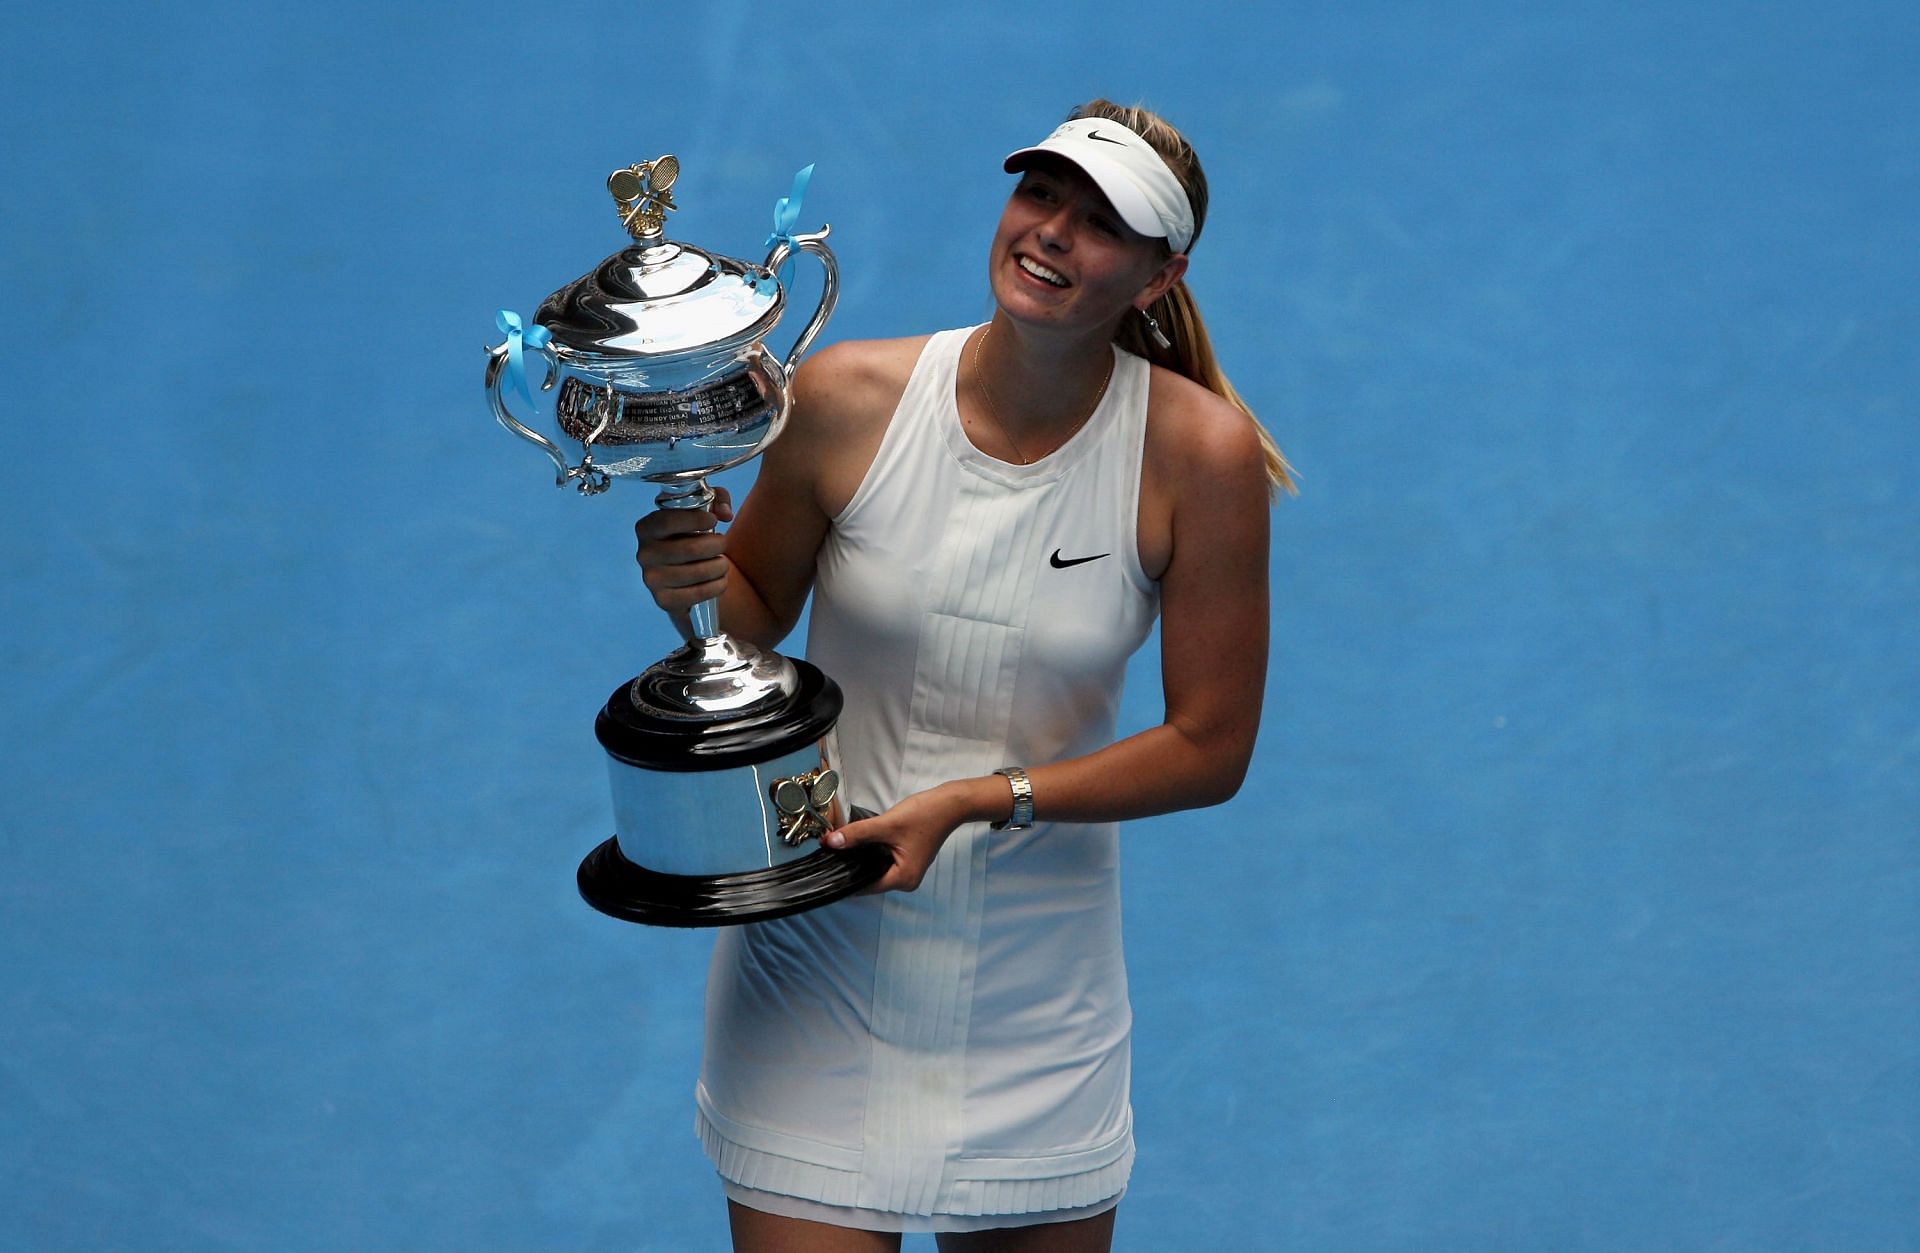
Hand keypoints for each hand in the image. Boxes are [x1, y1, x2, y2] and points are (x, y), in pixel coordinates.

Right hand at [632, 486, 733, 614]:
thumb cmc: (691, 536)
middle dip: (716, 545)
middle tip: (723, 543)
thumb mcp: (702, 510)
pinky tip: (720, 580)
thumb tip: (725, 514)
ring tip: (723, 562)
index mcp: (646, 528)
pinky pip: (698, 593)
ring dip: (720, 566)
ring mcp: (652, 579)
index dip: (695, 520)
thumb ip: (717, 500)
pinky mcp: (664, 600)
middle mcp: (644, 554)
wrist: (682, 576)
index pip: (668, 522)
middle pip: (689, 549)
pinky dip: (717, 586)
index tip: (713, 520)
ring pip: (697, 572)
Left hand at [823, 782, 975, 893]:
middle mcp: (906, 880)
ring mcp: (907, 870)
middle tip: (830, 850)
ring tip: (842, 844)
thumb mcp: (886, 824)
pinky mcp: (907, 860)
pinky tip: (860, 841)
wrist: (950, 804)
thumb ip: (857, 834)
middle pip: (868, 877)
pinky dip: (871, 852)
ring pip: (874, 868)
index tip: (825, 865)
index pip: (864, 885)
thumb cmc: (926, 815)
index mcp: (903, 879)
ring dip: (860, 857)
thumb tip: (832, 842)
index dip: (844, 874)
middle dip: (850, 864)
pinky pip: (882, 861)